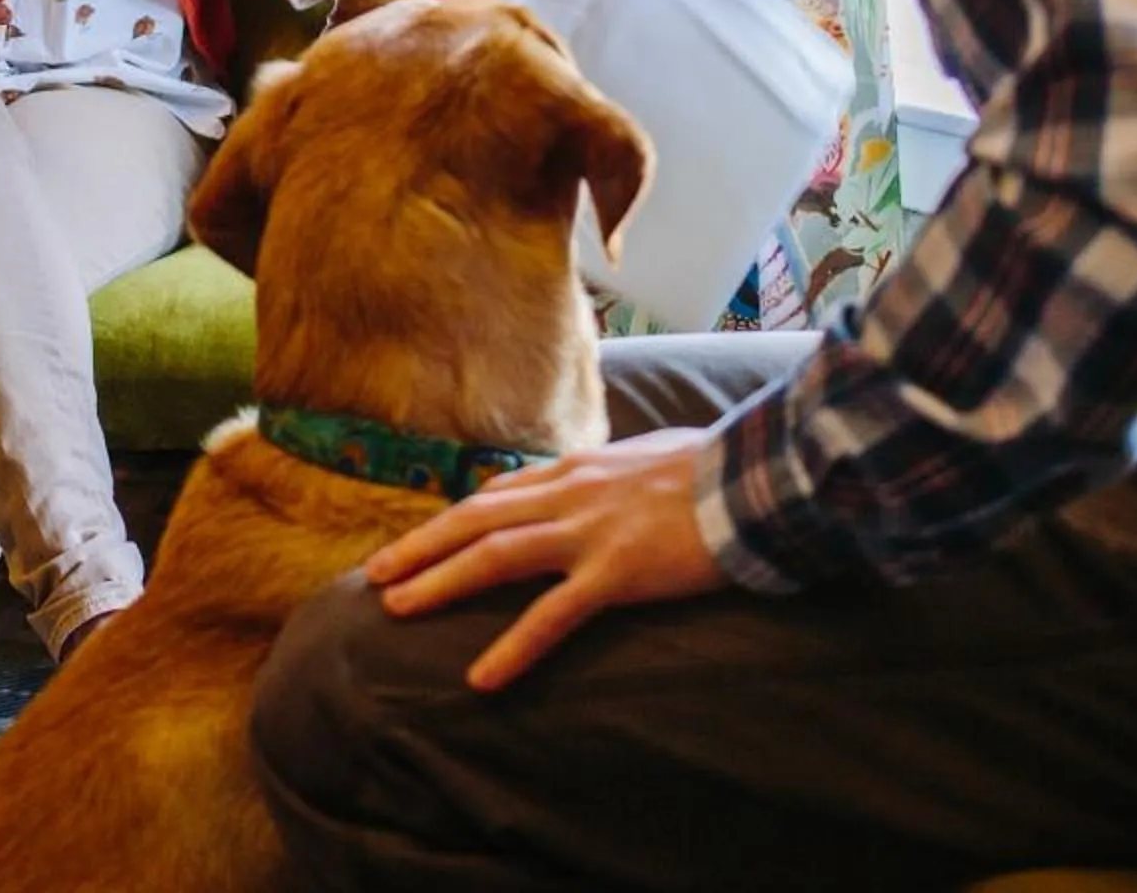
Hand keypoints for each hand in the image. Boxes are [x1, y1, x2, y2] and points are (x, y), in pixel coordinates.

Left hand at [361, 427, 726, 690]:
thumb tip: (612, 479)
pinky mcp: (617, 572)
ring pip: (494, 555)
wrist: (761, 477)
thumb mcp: (654, 456)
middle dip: (420, 547)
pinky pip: (552, 615)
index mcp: (581, 468)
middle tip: (375, 577)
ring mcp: (590, 532)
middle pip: (476, 518)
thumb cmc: (720, 469)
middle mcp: (572, 493)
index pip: (499, 492)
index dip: (453, 519)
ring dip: (439, 582)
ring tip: (395, 610)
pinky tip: (481, 679)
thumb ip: (619, 473)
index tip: (421, 541)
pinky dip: (513, 648)